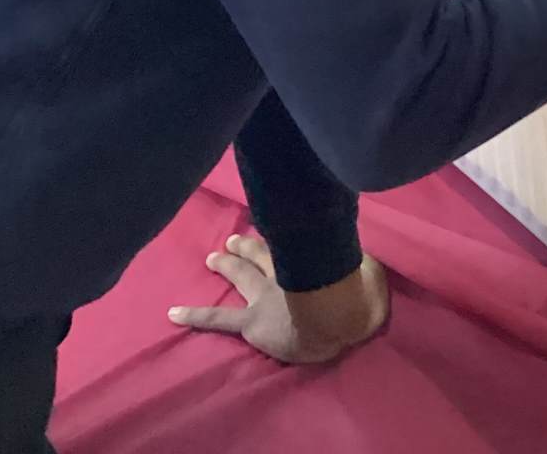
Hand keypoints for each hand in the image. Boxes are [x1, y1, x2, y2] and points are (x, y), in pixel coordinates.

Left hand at [167, 232, 389, 363]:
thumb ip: (365, 269)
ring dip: (229, 264)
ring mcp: (265, 296)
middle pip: (264, 254)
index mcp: (313, 264)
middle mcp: (285, 274)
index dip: (289, 233)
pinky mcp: (252, 322)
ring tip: (215, 256)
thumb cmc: (358, 300)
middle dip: (249, 246)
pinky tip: (174, 312)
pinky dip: (195, 314)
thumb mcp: (372, 274)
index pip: (298, 244)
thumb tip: (367, 264)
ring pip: (243, 274)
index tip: (282, 221)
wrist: (334, 324)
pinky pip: (220, 318)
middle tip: (235, 240)